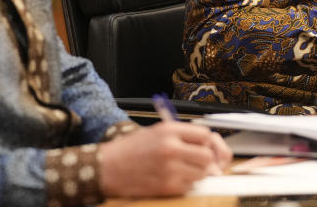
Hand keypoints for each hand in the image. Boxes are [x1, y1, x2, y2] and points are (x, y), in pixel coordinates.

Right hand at [99, 121, 231, 197]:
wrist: (107, 168)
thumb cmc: (131, 149)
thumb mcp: (157, 132)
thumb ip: (183, 136)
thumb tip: (209, 149)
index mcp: (169, 130)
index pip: (205, 135)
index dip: (207, 142)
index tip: (203, 146)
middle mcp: (171, 148)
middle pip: (207, 155)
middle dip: (205, 160)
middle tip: (197, 161)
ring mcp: (170, 169)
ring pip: (202, 173)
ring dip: (197, 173)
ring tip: (183, 169)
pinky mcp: (167, 187)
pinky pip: (190, 186)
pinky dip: (187, 184)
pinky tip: (174, 178)